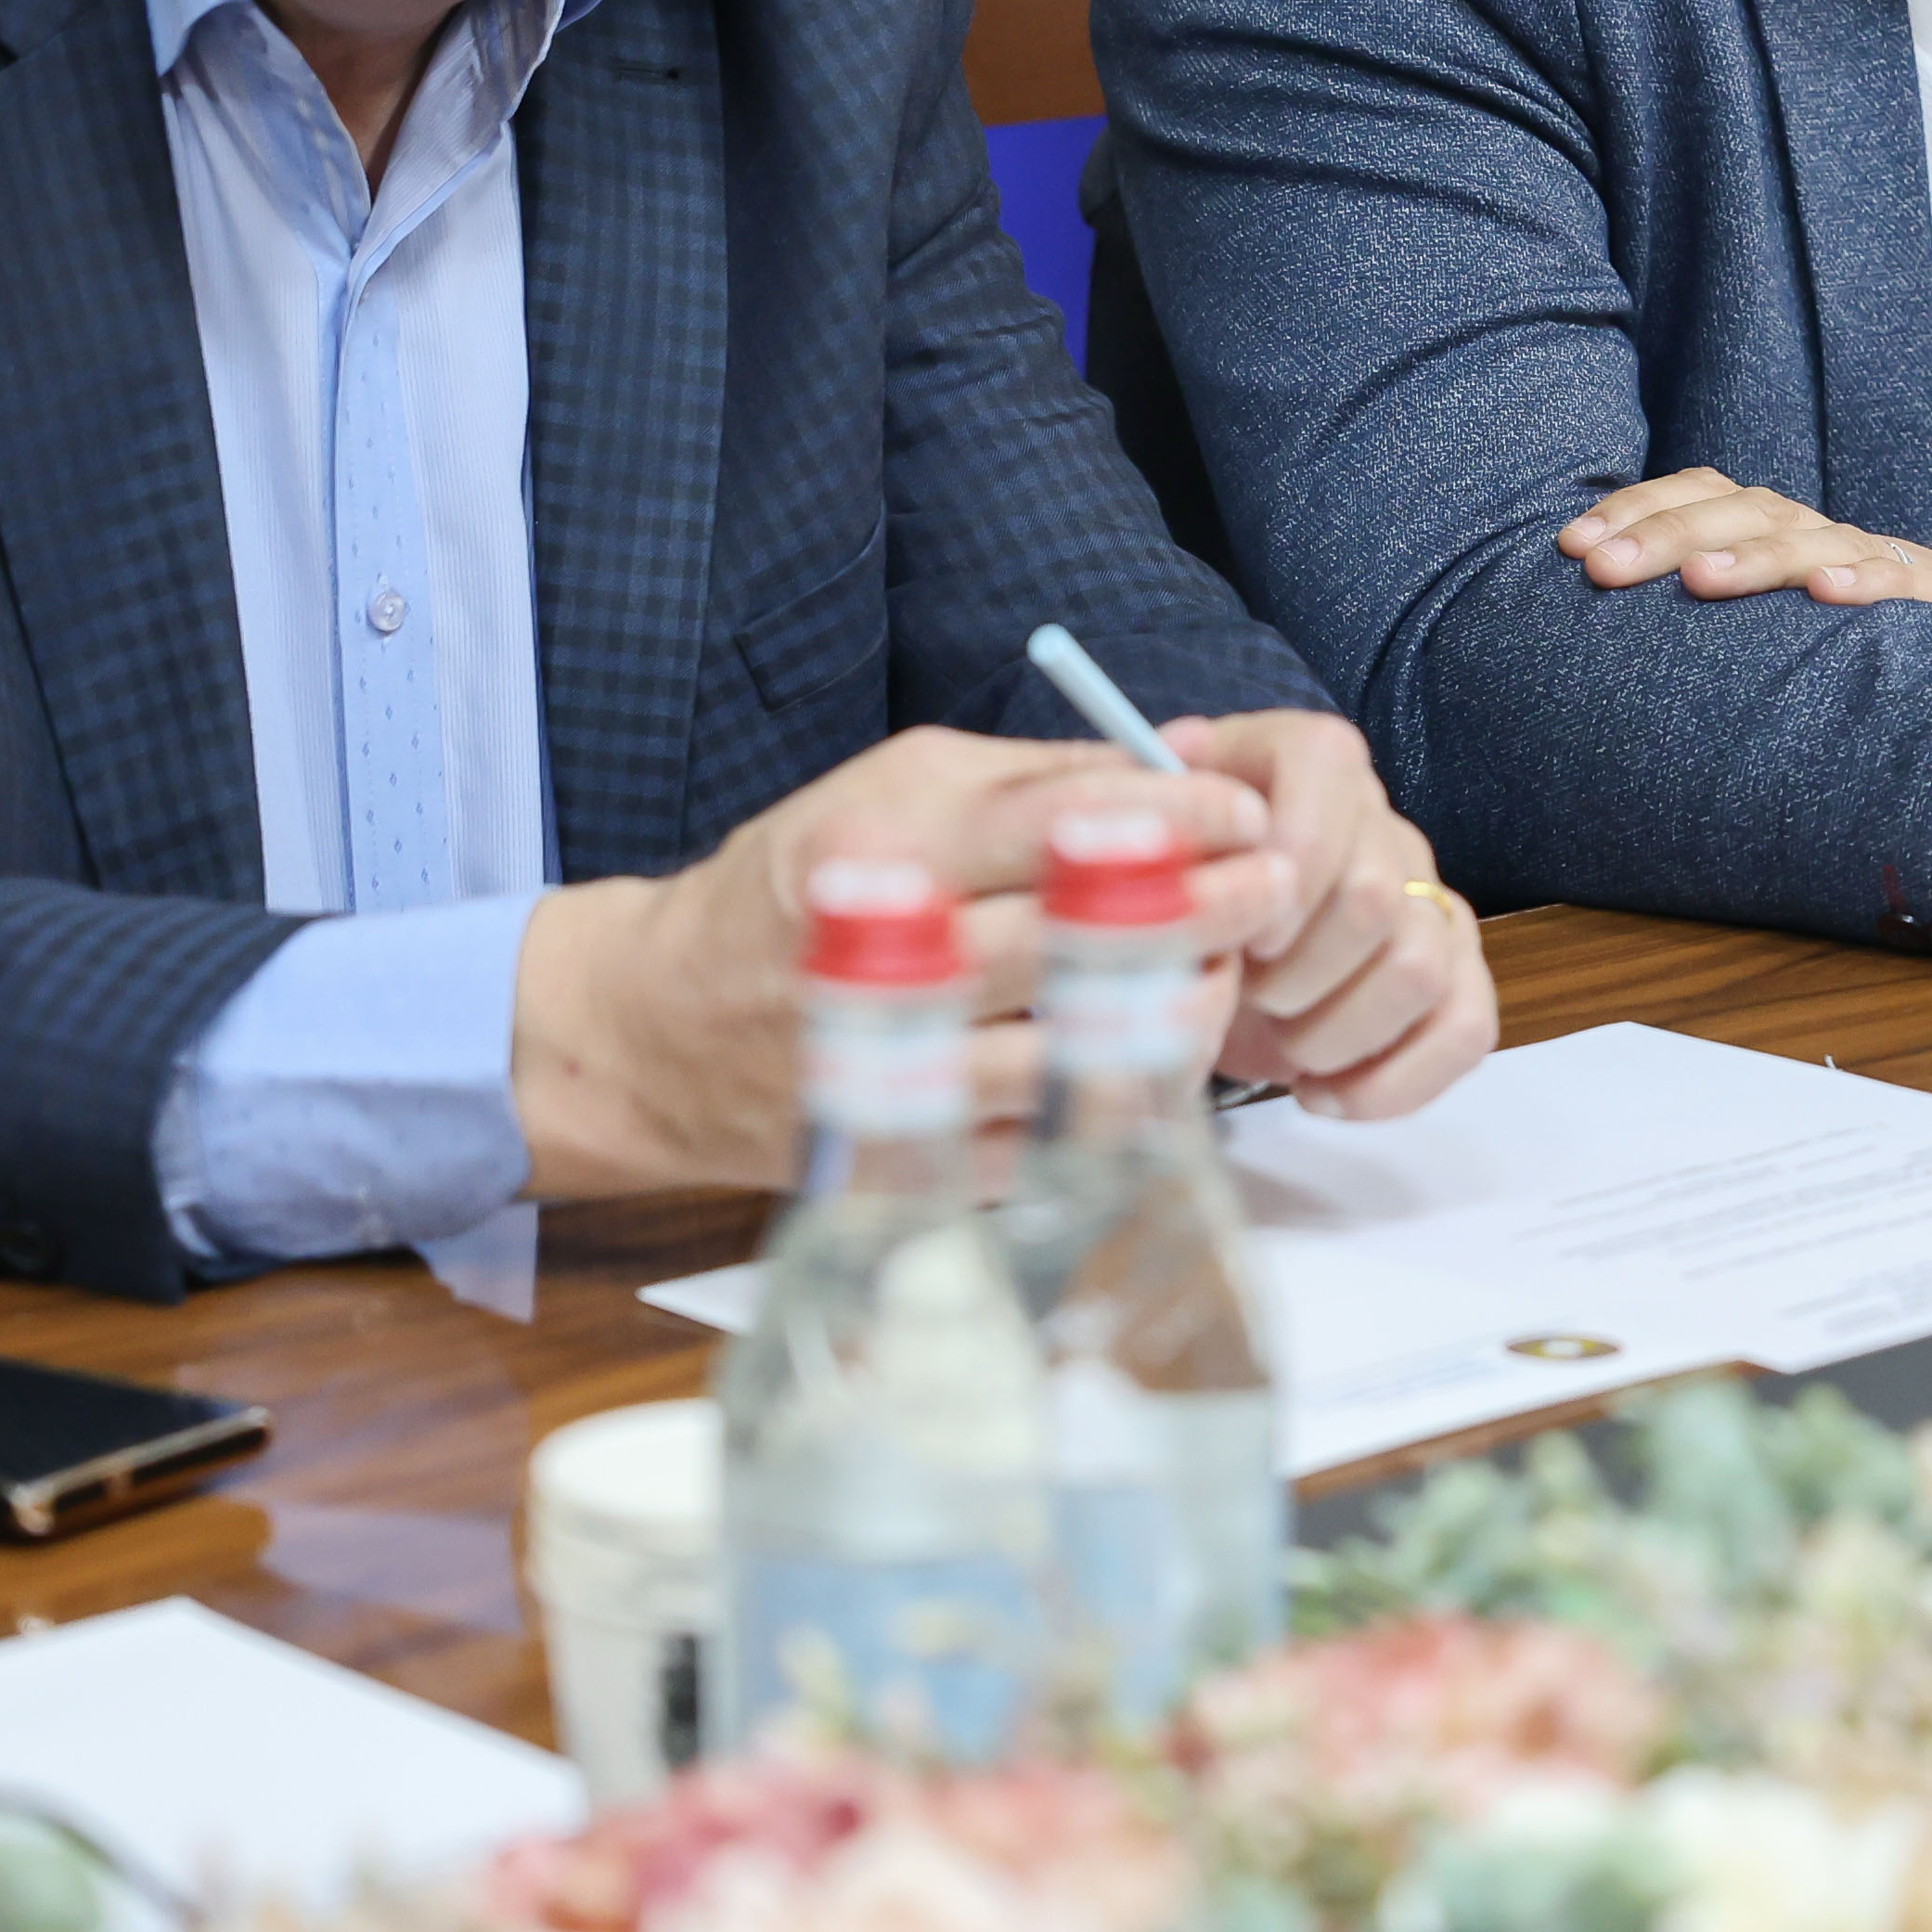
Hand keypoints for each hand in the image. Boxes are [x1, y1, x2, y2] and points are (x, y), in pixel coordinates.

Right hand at [508, 725, 1281, 1195]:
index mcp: (880, 856)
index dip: (1164, 820)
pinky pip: (1042, 1144)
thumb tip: (1164, 771)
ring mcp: (892, 1076)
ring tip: (1230, 977)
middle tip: (1275, 888)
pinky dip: (1115, 1103)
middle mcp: (883, 967)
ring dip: (1172, 1018)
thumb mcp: (891, 791)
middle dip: (1196, 913)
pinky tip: (1161, 1060)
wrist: (656, 1031)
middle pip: (1072, 947)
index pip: (1050, 831)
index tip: (1245, 809)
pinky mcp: (904, 1159)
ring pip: (1071, 1060)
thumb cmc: (791, 886)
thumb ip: (1028, 782)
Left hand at [1162, 709, 1499, 1119]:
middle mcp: (1383, 821)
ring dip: (1333, 1033)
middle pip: (1374, 895)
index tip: (1237, 931)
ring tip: (1280, 1037)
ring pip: (1419, 971)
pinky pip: (1467, 1030)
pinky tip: (1322, 1092)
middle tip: (1246, 992)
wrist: (1211, 952)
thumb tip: (1179, 782)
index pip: (1329, 772)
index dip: (1285, 863)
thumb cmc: (1182, 887)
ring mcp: (1430, 899)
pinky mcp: (1457, 976)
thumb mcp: (1150, 835)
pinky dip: (1393, 1082)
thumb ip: (1153, 807)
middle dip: (1294, 972)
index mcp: (1310, 759)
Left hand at [1555, 467, 1931, 637]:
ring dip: (1751, 557)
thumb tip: (1606, 636)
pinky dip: (1865, 585)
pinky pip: (1900, 585)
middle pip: (1738, 510)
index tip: (1570, 546)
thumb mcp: (1785, 619)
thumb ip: (1719, 612)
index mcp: (1779, 533)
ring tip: (1696, 579)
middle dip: (1663, 533)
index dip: (1637, 509)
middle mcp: (1821, 535)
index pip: (1702, 493)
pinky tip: (1829, 596)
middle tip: (1598, 567)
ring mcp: (1879, 563)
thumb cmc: (1871, 634)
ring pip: (1810, 542)